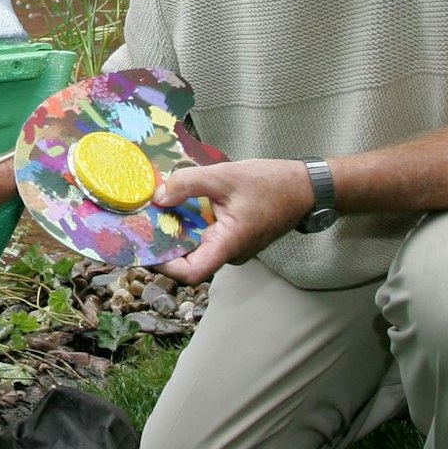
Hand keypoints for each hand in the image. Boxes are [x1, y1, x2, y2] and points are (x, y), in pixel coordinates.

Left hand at [152, 158, 315, 284]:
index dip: (165, 265)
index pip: (192, 273)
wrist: (306, 187)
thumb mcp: (224, 175)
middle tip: (141, 221)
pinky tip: (176, 203)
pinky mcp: (233, 237)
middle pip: (188, 259)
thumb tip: (158, 196)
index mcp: (229, 245)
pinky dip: (189, 223)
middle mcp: (230, 253)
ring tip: (154, 209)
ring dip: (175, 230)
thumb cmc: (272, 184)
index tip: (146, 245)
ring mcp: (232, 247)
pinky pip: (206, 236)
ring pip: (196, 246)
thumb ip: (188, 184)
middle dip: (163, 242)